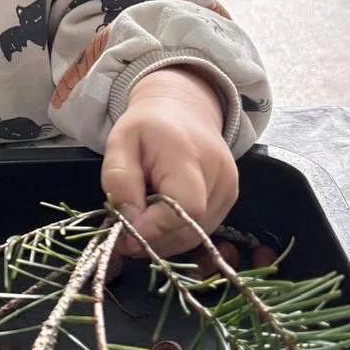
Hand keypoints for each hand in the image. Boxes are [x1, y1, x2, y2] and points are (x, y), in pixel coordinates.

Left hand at [101, 67, 237, 256]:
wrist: (184, 109)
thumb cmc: (148, 126)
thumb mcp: (120, 142)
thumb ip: (120, 180)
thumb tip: (128, 221)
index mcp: (189, 156)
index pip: (185, 207)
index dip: (155, 229)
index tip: (123, 238)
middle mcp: (218, 175)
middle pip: (189, 228)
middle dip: (152, 239)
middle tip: (121, 236)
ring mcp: (229, 189)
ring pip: (195, 236)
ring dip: (162, 239)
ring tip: (139, 223)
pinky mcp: (229, 199)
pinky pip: (201, 231)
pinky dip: (175, 233)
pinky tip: (158, 218)